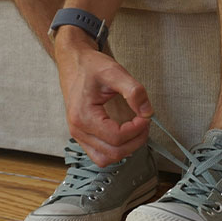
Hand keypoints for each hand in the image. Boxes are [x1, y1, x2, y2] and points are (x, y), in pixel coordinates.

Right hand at [54, 27, 152, 166]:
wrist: (74, 61)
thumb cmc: (91, 66)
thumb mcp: (115, 72)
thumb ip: (134, 91)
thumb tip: (147, 112)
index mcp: (83, 116)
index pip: (116, 137)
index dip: (136, 130)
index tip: (146, 117)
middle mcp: (78, 130)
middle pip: (112, 153)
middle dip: (135, 141)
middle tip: (145, 124)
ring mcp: (78, 134)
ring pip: (105, 159)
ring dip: (125, 149)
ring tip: (137, 131)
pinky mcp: (82, 135)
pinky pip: (100, 154)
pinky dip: (115, 150)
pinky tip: (126, 135)